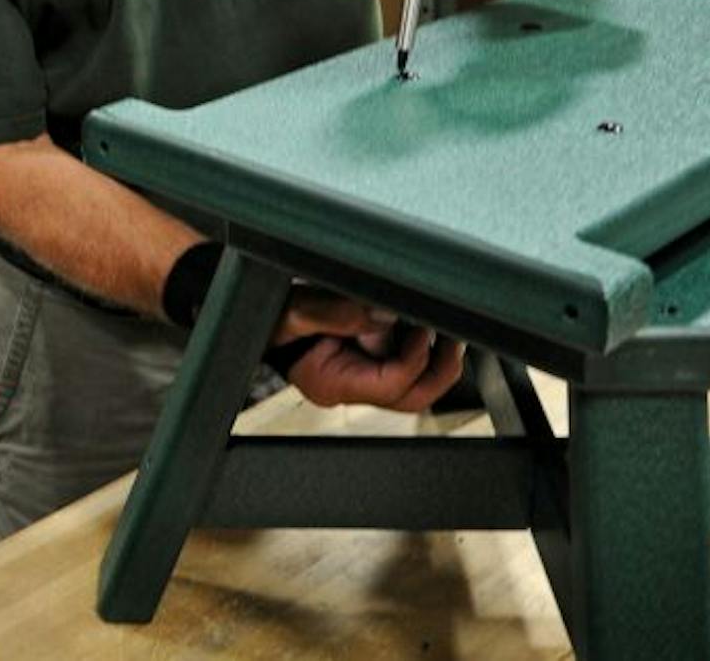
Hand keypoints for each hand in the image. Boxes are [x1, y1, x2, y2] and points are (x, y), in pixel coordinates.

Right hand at [274, 287, 464, 410]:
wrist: (255, 321)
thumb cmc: (268, 320)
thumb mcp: (294, 311)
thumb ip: (335, 312)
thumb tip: (380, 313)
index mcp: (332, 383)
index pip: (390, 385)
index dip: (414, 360)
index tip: (424, 330)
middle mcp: (351, 388)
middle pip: (411, 398)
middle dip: (440, 372)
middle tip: (454, 340)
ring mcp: (361, 378)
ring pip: (414, 387)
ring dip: (436, 362)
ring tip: (447, 332)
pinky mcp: (367, 363)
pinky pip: (405, 367)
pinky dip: (421, 348)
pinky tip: (427, 326)